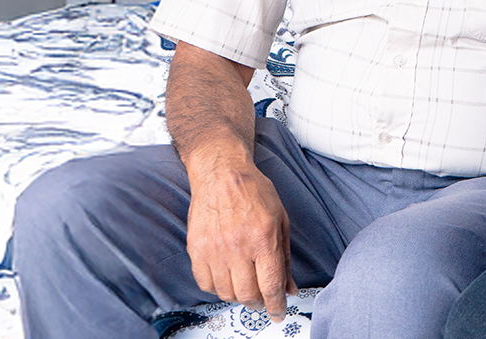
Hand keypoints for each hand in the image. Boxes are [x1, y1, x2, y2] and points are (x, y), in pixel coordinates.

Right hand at [184, 163, 297, 322]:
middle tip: (261, 298)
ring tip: (243, 284)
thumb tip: (289, 288)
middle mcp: (237, 245)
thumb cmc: (252, 191)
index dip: (276, 306)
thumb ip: (284, 258)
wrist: (221, 172)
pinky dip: (217, 287)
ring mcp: (214, 248)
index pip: (270, 286)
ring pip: (226, 293)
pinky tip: (225, 276)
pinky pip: (205, 283)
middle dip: (258, 303)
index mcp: (263, 238)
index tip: (278, 313)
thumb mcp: (280, 221)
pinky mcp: (196, 248)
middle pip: (248, 295)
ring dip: (237, 295)